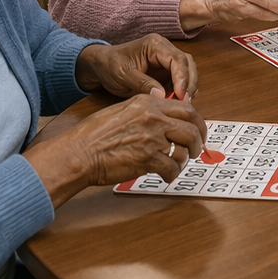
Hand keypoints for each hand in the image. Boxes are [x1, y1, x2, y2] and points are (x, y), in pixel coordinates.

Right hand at [24, 91, 206, 207]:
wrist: (79, 153)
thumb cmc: (94, 134)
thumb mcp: (123, 110)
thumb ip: (147, 111)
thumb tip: (166, 119)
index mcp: (148, 103)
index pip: (186, 108)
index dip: (196, 121)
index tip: (197, 130)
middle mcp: (154, 118)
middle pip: (192, 128)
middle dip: (198, 142)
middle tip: (196, 150)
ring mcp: (152, 138)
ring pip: (184, 149)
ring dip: (184, 160)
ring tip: (177, 165)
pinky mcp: (148, 159)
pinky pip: (172, 167)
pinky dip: (172, 174)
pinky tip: (166, 176)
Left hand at [75, 36, 198, 101]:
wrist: (101, 65)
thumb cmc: (110, 66)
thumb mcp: (123, 76)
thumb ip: (142, 84)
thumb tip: (162, 96)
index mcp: (155, 44)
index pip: (177, 59)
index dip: (183, 78)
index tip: (182, 96)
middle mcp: (164, 49)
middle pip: (187, 63)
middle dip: (189, 83)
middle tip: (187, 102)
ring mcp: (166, 59)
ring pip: (187, 71)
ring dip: (188, 87)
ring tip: (184, 104)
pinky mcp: (165, 71)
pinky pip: (179, 79)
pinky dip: (182, 90)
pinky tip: (179, 101)